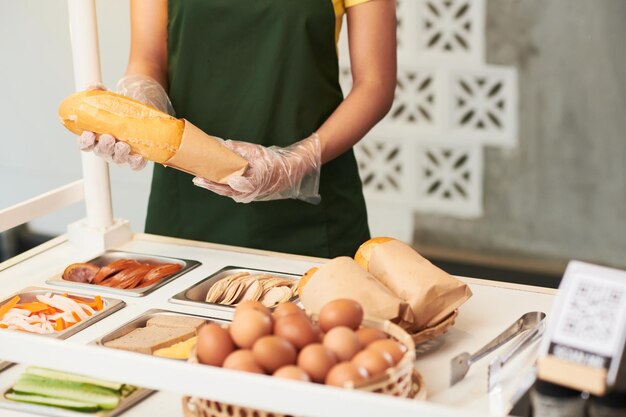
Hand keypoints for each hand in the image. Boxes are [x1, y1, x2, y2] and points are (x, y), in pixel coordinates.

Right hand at [75, 75, 173, 169]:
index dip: (84, 142)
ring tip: (124, 146)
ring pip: (118, 159)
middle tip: (109, 138)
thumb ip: (98, 91)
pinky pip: (135, 165)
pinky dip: (136, 163)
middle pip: (101, 152)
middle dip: (104, 147)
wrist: (142, 110)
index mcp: (95, 136)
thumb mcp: (109, 97)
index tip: (88, 135)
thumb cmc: (120, 108)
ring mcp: (122, 154)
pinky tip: (139, 156)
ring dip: (120, 154)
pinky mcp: (137, 156)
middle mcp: (107, 148)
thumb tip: (93, 86)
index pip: (85, 144)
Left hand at [193, 133, 321, 203]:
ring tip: (204, 179)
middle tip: (196, 179)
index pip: (226, 186)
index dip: (211, 183)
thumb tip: (226, 144)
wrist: (292, 171)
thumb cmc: (275, 162)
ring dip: (216, 186)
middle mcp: (249, 193)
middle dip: (210, 185)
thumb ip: (241, 149)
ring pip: (229, 192)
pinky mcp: (252, 194)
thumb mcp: (258, 152)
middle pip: (224, 191)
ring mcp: (251, 195)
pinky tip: (219, 180)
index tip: (200, 178)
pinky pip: (235, 192)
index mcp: (250, 184)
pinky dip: (225, 186)